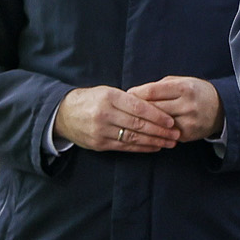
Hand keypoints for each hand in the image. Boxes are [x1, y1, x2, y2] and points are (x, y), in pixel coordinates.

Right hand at [53, 86, 182, 151]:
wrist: (64, 114)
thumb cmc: (91, 100)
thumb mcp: (107, 92)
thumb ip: (129, 99)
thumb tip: (155, 107)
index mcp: (109, 97)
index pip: (138, 107)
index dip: (157, 116)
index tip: (171, 121)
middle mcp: (104, 114)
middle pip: (138, 125)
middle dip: (160, 131)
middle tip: (175, 134)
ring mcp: (101, 131)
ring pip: (133, 138)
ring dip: (154, 141)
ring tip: (169, 143)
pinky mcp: (99, 144)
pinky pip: (125, 147)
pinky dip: (141, 148)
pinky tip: (154, 147)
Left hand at [128, 76, 225, 142]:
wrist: (221, 108)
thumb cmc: (196, 91)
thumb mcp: (181, 81)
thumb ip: (159, 86)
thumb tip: (134, 93)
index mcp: (184, 88)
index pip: (152, 91)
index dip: (136, 94)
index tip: (127, 96)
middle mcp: (187, 105)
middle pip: (152, 109)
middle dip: (137, 110)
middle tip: (125, 110)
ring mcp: (188, 122)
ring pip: (157, 124)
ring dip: (144, 123)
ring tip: (134, 120)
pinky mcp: (187, 135)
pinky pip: (165, 134)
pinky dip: (155, 131)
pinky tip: (148, 129)